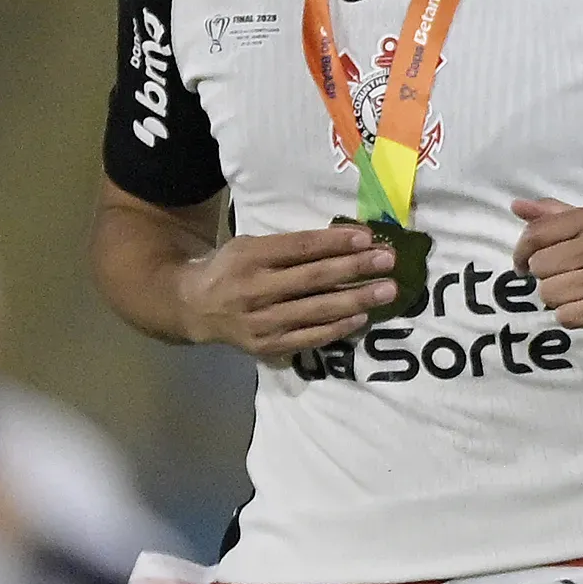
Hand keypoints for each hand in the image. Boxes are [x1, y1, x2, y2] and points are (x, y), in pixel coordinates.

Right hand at [177, 225, 394, 358]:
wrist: (194, 308)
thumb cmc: (234, 268)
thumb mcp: (253, 246)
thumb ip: (294, 246)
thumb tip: (352, 241)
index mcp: (250, 256)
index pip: (300, 247)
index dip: (335, 242)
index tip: (368, 238)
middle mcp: (254, 289)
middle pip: (312, 278)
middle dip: (354, 268)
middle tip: (388, 261)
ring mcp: (260, 321)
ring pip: (315, 310)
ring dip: (356, 300)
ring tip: (387, 290)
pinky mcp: (266, 345)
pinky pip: (308, 337)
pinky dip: (337, 328)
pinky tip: (362, 318)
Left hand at [513, 200, 582, 336]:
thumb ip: (553, 216)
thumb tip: (516, 205)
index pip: (535, 234)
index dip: (521, 253)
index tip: (525, 264)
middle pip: (539, 267)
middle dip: (548, 278)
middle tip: (570, 279)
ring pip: (549, 293)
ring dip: (559, 300)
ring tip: (582, 294)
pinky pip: (566, 316)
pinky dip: (573, 317)